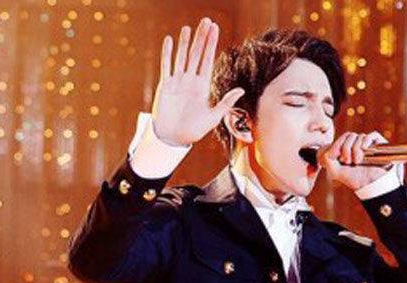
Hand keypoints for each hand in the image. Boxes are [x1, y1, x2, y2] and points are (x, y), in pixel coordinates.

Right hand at [151, 18, 244, 145]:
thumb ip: (226, 102)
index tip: (215, 29)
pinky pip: (166, 66)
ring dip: (185, 42)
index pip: (208, 60)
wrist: (173, 138)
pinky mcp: (165, 85)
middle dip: (202, 38)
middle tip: (206, 21)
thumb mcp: (213, 117)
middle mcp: (191, 80)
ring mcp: (178, 81)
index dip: (211, 44)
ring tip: (189, 27)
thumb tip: (240, 90)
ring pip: (182, 57)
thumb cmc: (194, 131)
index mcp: (203, 86)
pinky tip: (169, 40)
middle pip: (197, 54)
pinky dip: (167, 53)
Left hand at [319, 131, 391, 190]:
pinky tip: (364, 149)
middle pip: (350, 135)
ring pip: (360, 136)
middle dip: (346, 149)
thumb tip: (331, 147)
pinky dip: (367, 140)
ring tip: (357, 162)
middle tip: (349, 162)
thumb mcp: (335, 171)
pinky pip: (372, 135)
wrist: (370, 185)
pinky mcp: (379, 145)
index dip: (339, 145)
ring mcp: (369, 144)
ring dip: (356, 150)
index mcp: (348, 148)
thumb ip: (327, 158)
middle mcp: (359, 144)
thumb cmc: (353, 179)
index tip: (340, 159)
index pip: (343, 137)